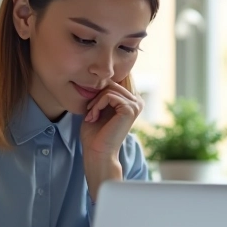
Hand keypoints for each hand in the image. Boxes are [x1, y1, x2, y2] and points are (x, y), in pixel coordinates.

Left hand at [79, 82, 142, 200]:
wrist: (97, 152)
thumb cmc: (95, 133)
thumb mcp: (98, 107)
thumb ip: (103, 92)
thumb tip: (102, 75)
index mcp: (131, 101)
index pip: (114, 82)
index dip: (99, 91)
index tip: (91, 108)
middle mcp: (137, 102)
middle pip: (111, 84)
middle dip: (96, 97)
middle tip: (90, 113)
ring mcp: (135, 105)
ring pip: (109, 89)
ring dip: (95, 102)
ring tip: (91, 116)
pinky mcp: (130, 109)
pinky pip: (109, 96)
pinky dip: (97, 105)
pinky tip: (94, 117)